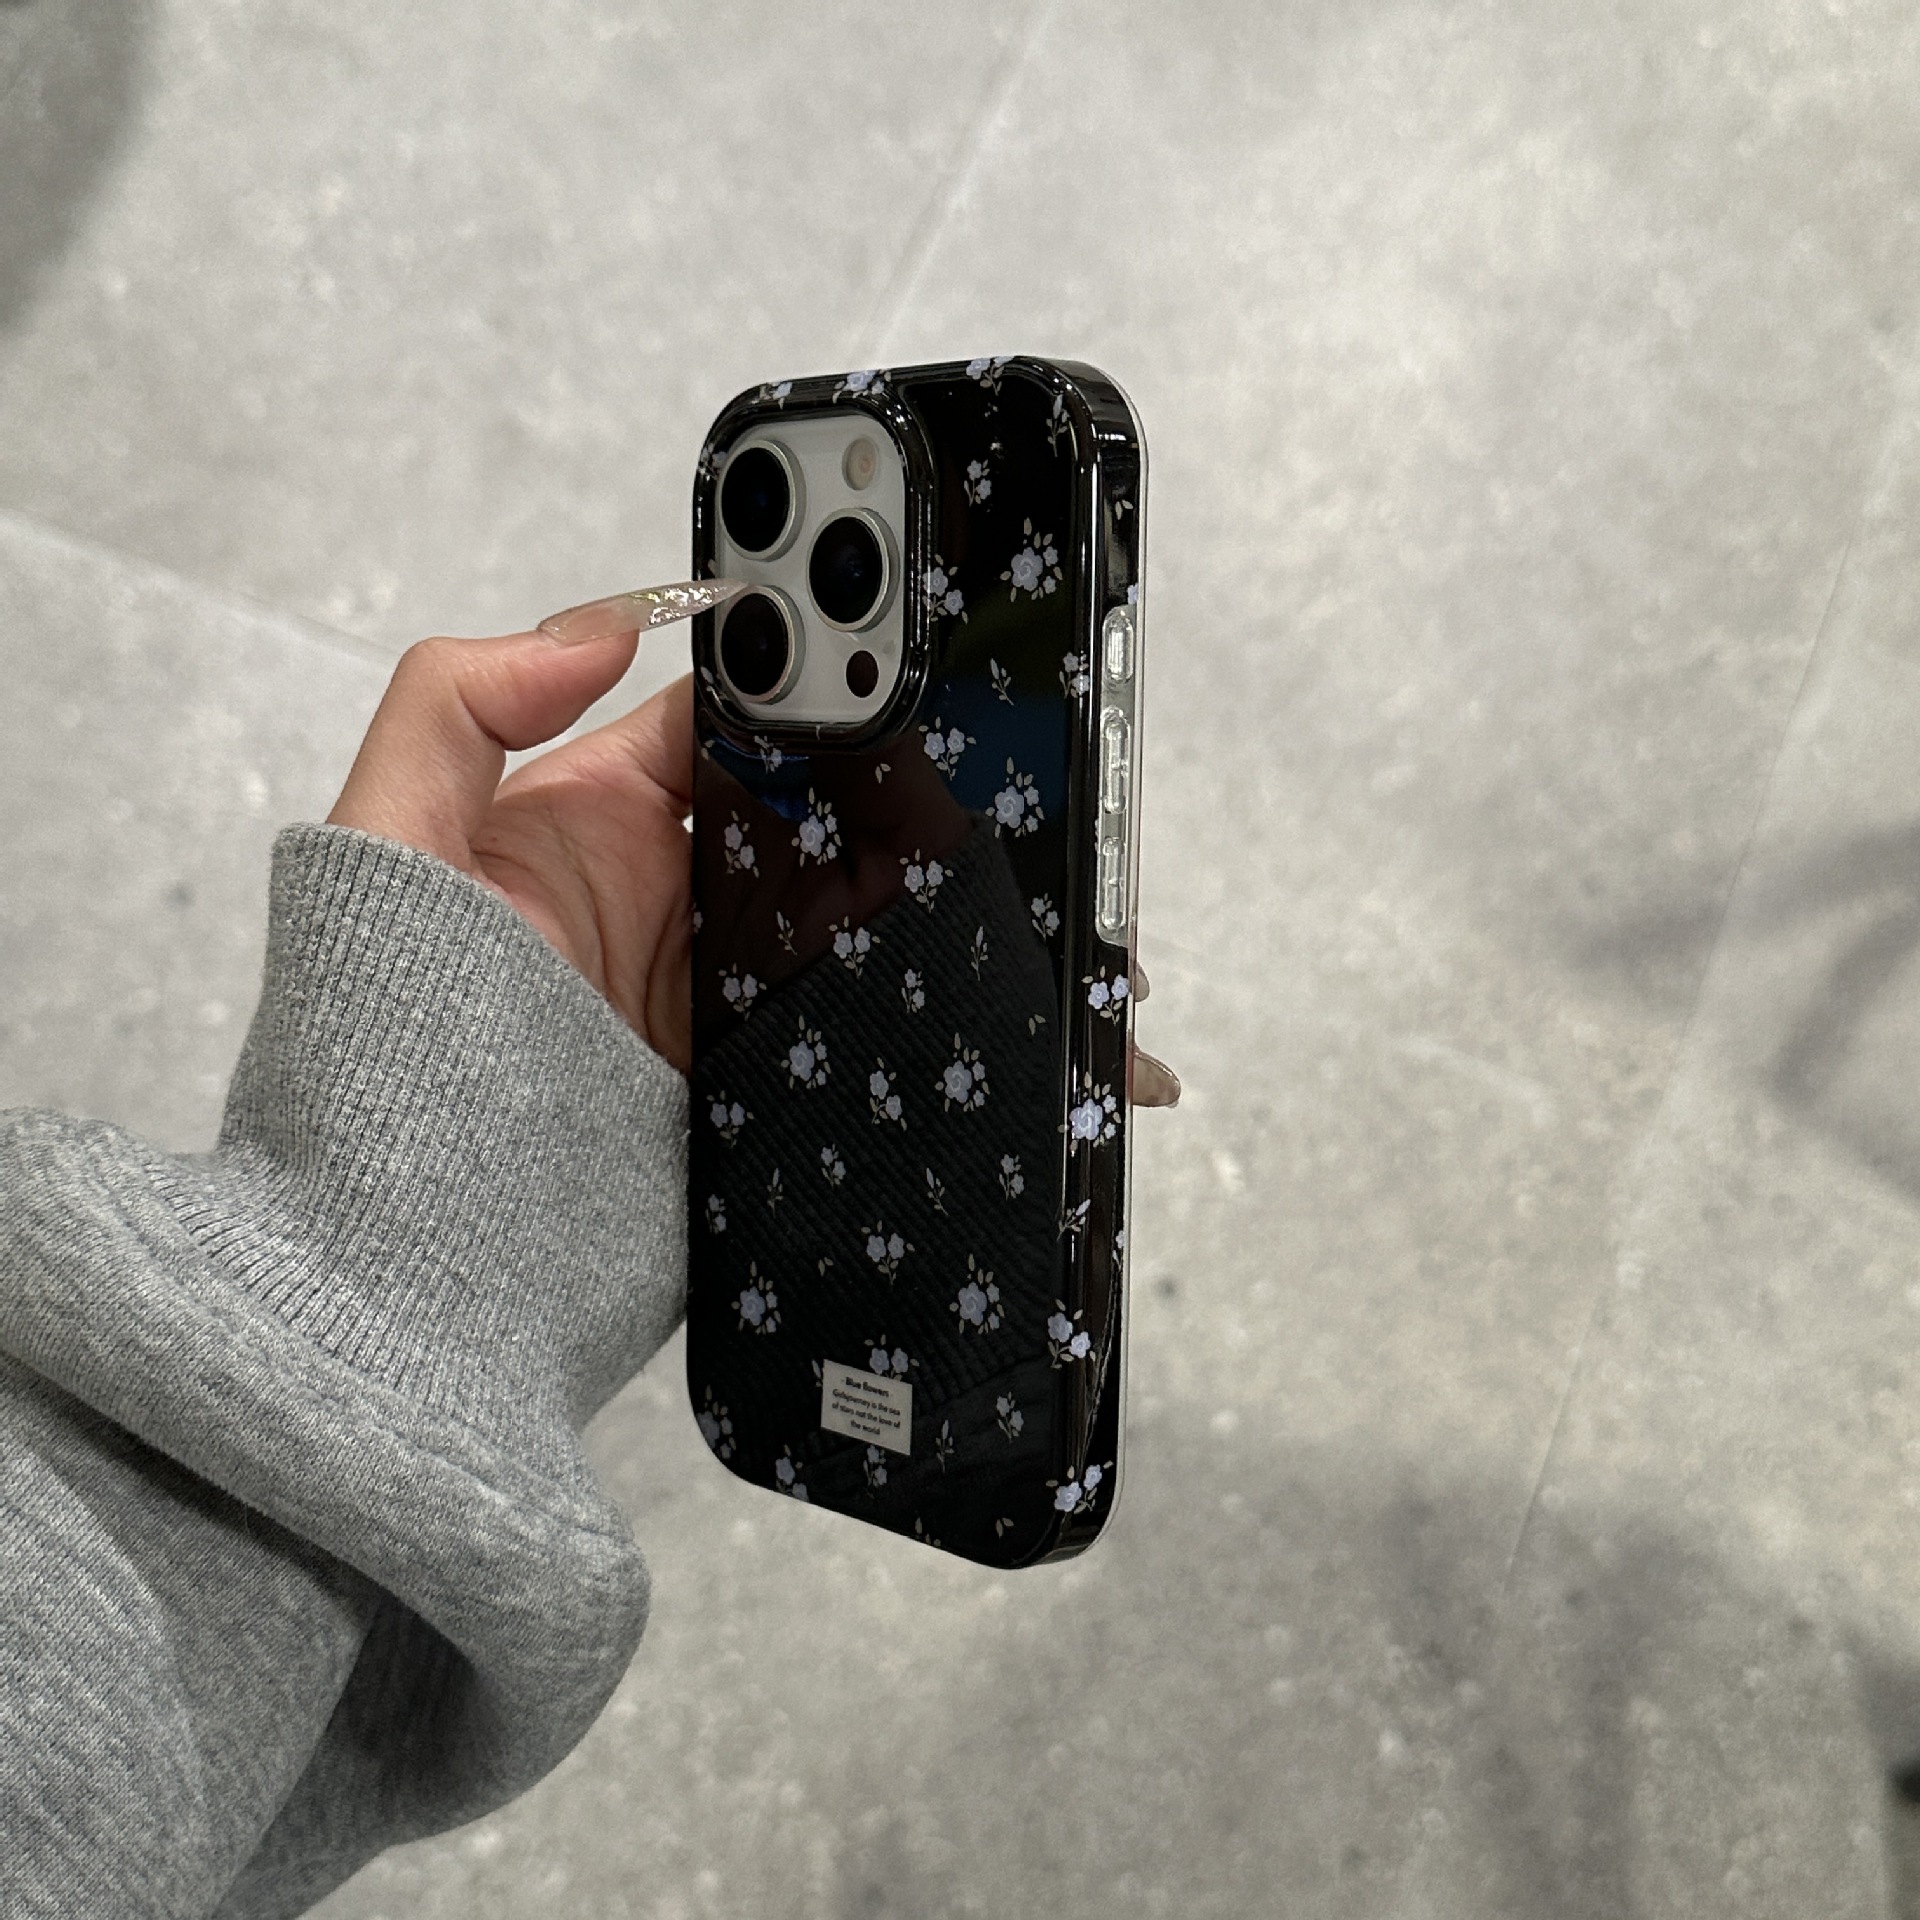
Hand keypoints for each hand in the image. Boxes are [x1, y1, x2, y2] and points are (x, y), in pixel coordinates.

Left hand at [328, 592, 1177, 1105]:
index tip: (916, 671)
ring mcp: (728, 995)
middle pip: (825, 823)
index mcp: (603, 815)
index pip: (736, 724)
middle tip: (1042, 805)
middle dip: (928, 811)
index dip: (821, 690)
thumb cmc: (374, 1054)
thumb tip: (605, 620)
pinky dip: (949, 1030)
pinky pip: (865, 1032)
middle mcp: (677, 898)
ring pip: (866, 930)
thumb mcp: (388, 842)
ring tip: (1078, 932)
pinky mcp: (763, 1082)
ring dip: (962, 925)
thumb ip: (462, 702)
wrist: (411, 1260)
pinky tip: (1035, 1041)